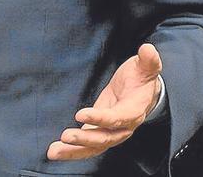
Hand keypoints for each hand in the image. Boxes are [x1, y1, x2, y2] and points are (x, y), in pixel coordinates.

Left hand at [48, 43, 162, 160]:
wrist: (144, 91)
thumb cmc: (142, 78)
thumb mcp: (146, 67)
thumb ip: (148, 60)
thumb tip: (147, 49)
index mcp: (134, 111)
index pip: (117, 118)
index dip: (100, 118)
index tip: (80, 114)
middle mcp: (123, 127)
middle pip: (104, 138)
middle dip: (84, 139)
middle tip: (65, 136)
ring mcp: (111, 132)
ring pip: (94, 146)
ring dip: (74, 151)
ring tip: (54, 152)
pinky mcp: (101, 131)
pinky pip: (88, 145)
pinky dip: (72, 150)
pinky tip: (56, 151)